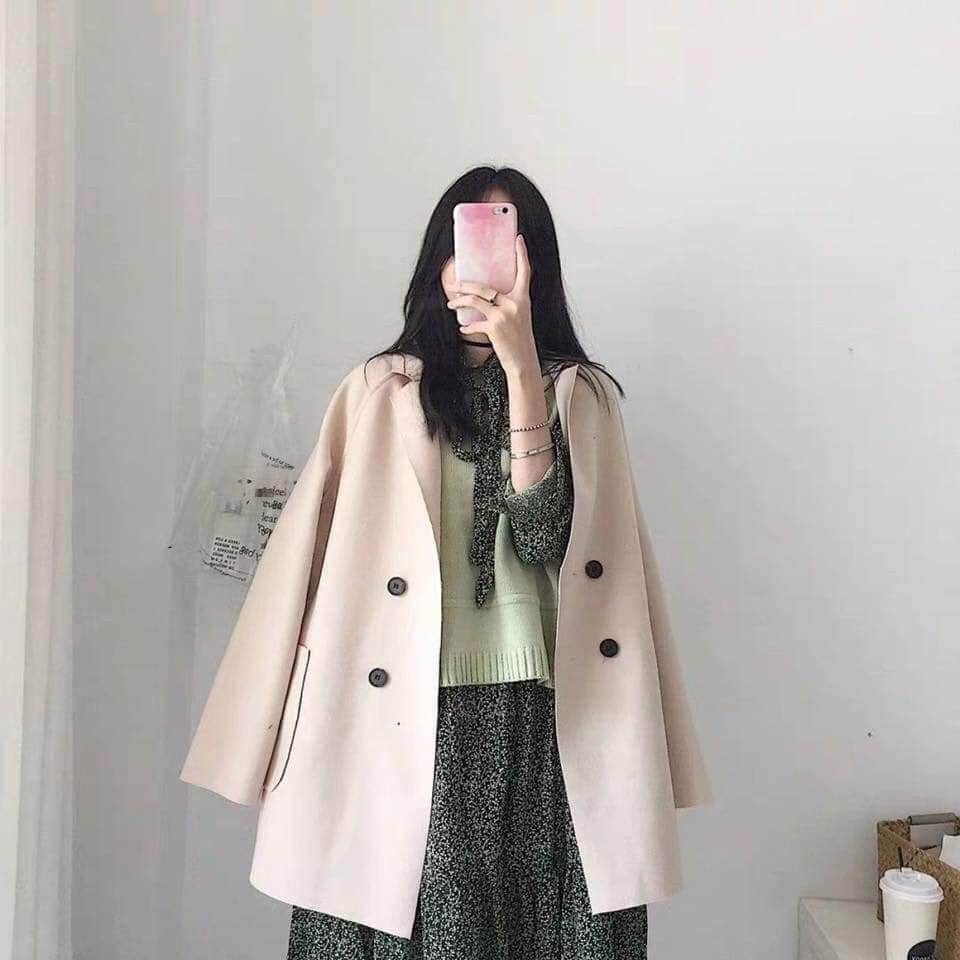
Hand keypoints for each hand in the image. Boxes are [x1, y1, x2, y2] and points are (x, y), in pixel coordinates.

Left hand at [445, 234, 538, 377]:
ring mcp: (504, 315)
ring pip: (475, 300)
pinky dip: (467, 327)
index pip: (524, 272)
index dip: (522, 254)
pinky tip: (463, 329)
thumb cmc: (520, 341)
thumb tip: (486, 298)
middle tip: (453, 284)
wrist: (524, 362)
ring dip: (459, 302)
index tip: (519, 239)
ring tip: (452, 304)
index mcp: (523, 299)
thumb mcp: (520, 318)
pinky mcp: (494, 327)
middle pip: (484, 286)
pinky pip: (474, 323)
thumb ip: (507, 305)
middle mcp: (514, 304)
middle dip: (464, 285)